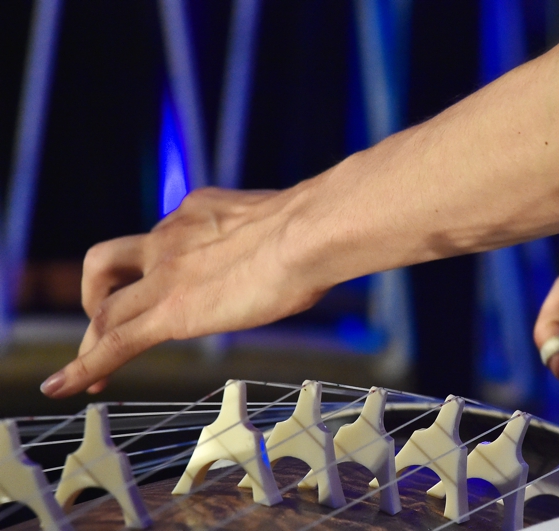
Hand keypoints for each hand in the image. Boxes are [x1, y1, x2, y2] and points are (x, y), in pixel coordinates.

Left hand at [40, 187, 329, 397]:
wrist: (308, 233)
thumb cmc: (315, 230)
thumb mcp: (282, 223)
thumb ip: (269, 238)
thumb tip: (296, 256)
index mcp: (196, 212)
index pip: (156, 243)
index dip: (144, 270)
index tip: (151, 288)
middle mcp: (170, 236)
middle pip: (108, 268)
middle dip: (99, 300)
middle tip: (104, 326)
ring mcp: (165, 273)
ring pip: (105, 309)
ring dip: (93, 338)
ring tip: (89, 372)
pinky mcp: (170, 310)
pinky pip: (114, 343)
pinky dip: (85, 367)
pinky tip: (68, 388)